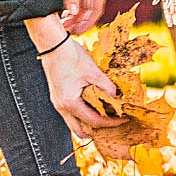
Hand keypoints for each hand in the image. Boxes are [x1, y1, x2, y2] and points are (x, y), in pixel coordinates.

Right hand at [26, 15, 122, 138]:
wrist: (52, 45)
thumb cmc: (71, 57)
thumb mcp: (93, 72)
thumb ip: (106, 87)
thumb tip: (117, 98)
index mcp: (70, 103)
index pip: (94, 121)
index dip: (111, 122)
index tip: (123, 120)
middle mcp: (61, 107)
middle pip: (80, 129)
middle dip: (97, 130)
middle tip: (113, 126)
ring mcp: (57, 102)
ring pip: (74, 122)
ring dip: (88, 123)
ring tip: (105, 118)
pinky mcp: (58, 95)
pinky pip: (71, 112)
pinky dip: (82, 114)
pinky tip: (93, 108)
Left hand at [50, 0, 104, 32]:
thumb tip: (73, 13)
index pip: (96, 10)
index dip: (87, 23)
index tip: (76, 33)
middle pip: (88, 9)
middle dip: (78, 21)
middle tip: (65, 31)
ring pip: (80, 4)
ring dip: (72, 14)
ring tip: (61, 23)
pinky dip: (68, 4)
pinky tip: (59, 10)